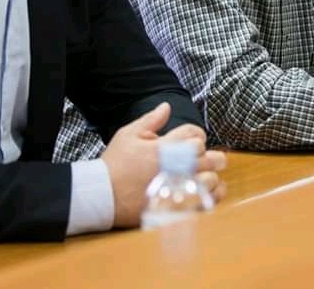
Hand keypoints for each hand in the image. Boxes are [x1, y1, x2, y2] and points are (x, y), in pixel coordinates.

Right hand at [101, 103, 226, 227]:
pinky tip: (205, 192)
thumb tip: (166, 106)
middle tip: (203, 159)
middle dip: (211, 156)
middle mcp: (176, 166)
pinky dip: (211, 196)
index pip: (195, 134)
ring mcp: (178, 188)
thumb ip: (150, 120)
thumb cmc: (115, 164)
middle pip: (210, 157)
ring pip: (211, 179)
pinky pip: (206, 201)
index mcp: (166, 146)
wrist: (102, 197)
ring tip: (200, 177)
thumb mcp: (128, 135)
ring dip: (209, 176)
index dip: (196, 136)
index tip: (190, 142)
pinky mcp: (178, 207)